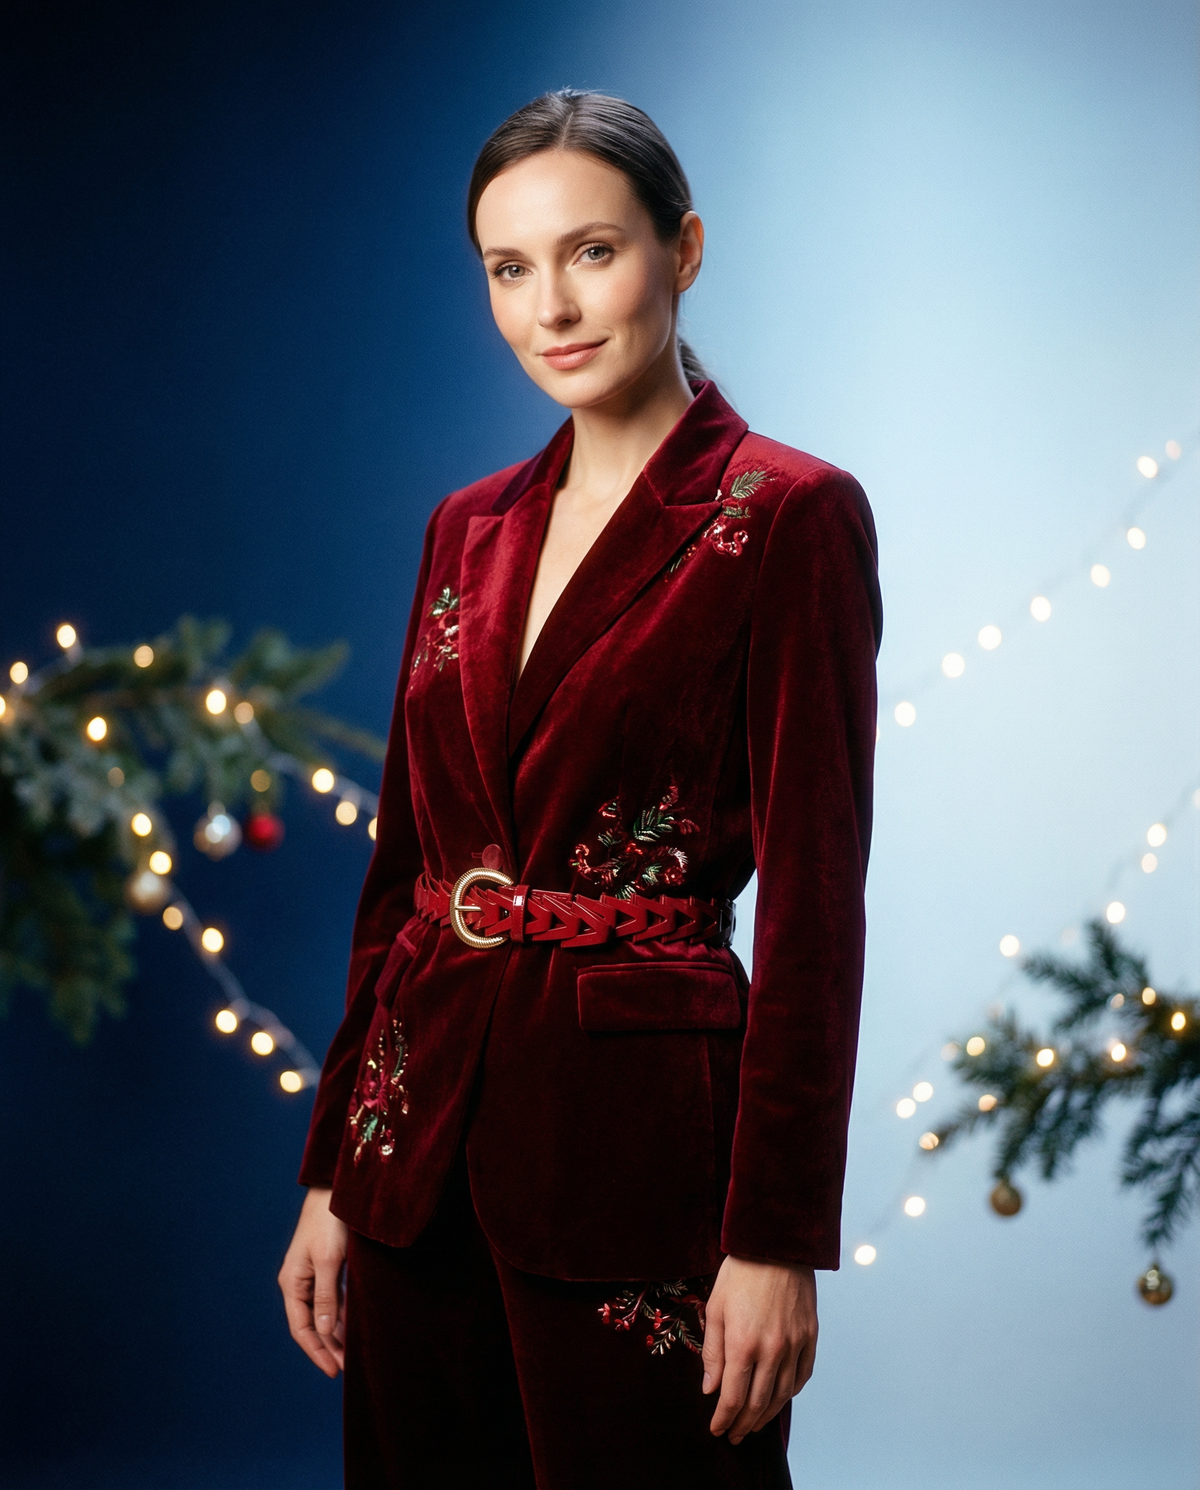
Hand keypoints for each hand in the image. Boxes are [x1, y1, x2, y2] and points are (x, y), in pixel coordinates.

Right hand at [278, 1187, 348, 1377]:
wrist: (336, 1186)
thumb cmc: (330, 1221)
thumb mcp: (330, 1261)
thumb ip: (326, 1297)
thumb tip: (323, 1332)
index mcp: (293, 1283)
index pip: (302, 1329)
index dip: (318, 1352)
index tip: (335, 1371)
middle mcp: (300, 1281)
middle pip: (312, 1324)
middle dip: (328, 1347)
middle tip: (348, 1368)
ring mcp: (313, 1272)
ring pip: (323, 1311)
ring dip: (336, 1332)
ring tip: (353, 1353)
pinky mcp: (327, 1263)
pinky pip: (333, 1296)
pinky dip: (342, 1312)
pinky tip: (354, 1324)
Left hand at [702, 1255, 817, 1444]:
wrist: (777, 1244)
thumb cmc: (741, 1273)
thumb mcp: (716, 1308)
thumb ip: (713, 1353)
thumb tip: (711, 1389)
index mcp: (743, 1343)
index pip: (732, 1396)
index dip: (723, 1418)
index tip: (717, 1429)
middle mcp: (772, 1350)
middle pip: (757, 1402)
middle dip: (743, 1424)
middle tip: (734, 1435)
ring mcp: (795, 1345)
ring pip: (782, 1395)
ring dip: (766, 1415)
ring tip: (754, 1424)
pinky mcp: (810, 1337)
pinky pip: (802, 1376)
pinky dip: (790, 1393)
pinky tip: (780, 1398)